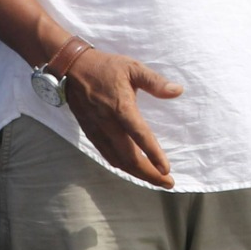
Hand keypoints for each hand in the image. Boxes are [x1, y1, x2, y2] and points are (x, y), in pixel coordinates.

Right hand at [61, 47, 184, 189]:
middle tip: (168, 183)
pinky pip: (107, 155)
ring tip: (155, 180)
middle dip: (149, 174)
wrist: (72, 68)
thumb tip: (178, 90)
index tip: (167, 170)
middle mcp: (108, 124)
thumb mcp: (133, 68)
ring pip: (118, 160)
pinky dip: (122, 166)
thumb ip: (155, 82)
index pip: (140, 136)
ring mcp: (98, 130)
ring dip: (137, 173)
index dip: (153, 155)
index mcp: (121, 107)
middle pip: (129, 157)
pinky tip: (133, 169)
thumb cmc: (106, 67)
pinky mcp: (91, 132)